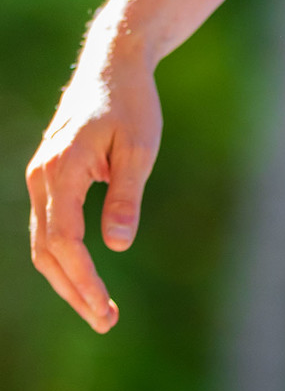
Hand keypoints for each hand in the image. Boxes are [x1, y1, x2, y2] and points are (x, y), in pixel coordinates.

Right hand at [26, 40, 163, 332]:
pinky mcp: (49, 181)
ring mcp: (40, 179)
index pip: (63, 240)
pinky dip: (66, 262)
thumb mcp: (139, 150)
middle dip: (75, 291)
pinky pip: (49, 231)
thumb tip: (117, 245)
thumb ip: (127, 196)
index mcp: (60, 170)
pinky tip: (90, 282)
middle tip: (107, 323)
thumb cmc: (131, 105)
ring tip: (102, 313)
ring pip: (43, 244)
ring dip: (69, 282)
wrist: (111, 67)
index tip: (106, 309)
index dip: (83, 280)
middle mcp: (41, 177)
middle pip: (46, 250)